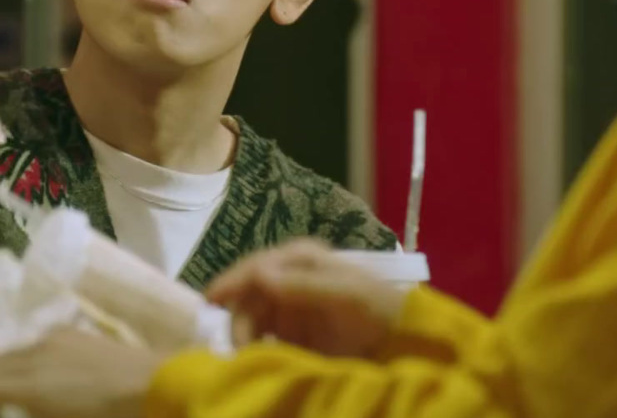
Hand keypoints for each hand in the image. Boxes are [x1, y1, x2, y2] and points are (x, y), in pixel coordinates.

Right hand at [0, 329, 164, 417]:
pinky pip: (38, 348)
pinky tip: (49, 385)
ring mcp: (57, 338)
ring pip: (14, 355)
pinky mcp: (77, 334)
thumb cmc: (109, 416)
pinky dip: (30, 367)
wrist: (161, 387)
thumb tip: (7, 412)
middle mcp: (35, 352)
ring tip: (20, 403)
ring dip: (7, 378)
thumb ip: (29, 414)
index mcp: (30, 381)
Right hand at [204, 238, 405, 357]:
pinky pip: (260, 336)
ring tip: (247, 358)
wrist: (404, 341)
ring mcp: (287, 305)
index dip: (231, 283)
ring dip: (243, 335)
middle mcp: (286, 277)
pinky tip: (253, 358)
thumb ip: (304, 285)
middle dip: (238, 318)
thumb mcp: (347, 294)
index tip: (211, 304)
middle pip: (246, 294)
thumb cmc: (380, 309)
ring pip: (248, 316)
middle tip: (240, 350)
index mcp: (299, 259)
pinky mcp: (289, 332)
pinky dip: (252, 347)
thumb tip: (258, 276)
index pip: (255, 267)